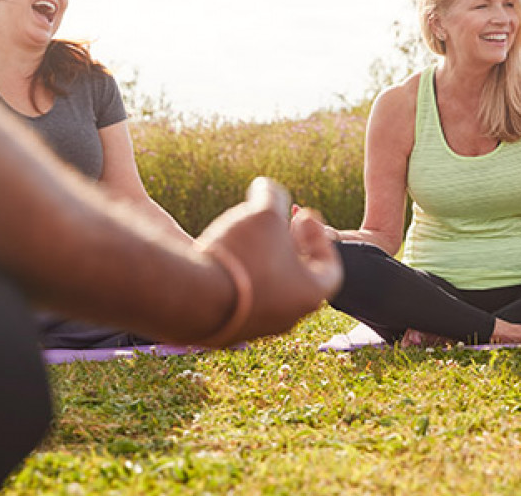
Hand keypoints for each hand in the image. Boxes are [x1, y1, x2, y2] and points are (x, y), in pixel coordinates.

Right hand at [196, 178, 341, 344]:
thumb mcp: (263, 214)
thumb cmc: (241, 255)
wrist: (190, 297)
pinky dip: (240, 278)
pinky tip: (224, 257)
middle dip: (289, 245)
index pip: (330, 267)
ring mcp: (257, 329)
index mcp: (310, 294)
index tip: (302, 215)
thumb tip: (266, 187)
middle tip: (275, 223)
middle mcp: (288, 317)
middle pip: (298, 277)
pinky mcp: (227, 332)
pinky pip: (241, 301)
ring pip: (269, 289)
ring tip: (247, 236)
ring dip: (263, 261)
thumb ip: (272, 196)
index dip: (319, 236)